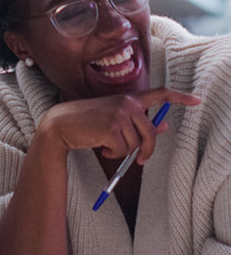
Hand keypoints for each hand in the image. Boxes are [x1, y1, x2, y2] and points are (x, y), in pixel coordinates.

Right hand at [40, 87, 197, 162]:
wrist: (59, 125)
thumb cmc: (85, 121)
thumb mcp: (113, 118)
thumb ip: (137, 122)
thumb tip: (163, 127)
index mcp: (128, 98)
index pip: (160, 94)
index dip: (180, 97)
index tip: (196, 100)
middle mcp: (127, 104)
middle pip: (151, 132)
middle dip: (147, 149)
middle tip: (142, 160)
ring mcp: (119, 116)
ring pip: (136, 144)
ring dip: (124, 152)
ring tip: (108, 147)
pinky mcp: (111, 129)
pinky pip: (123, 150)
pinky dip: (114, 154)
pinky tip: (102, 149)